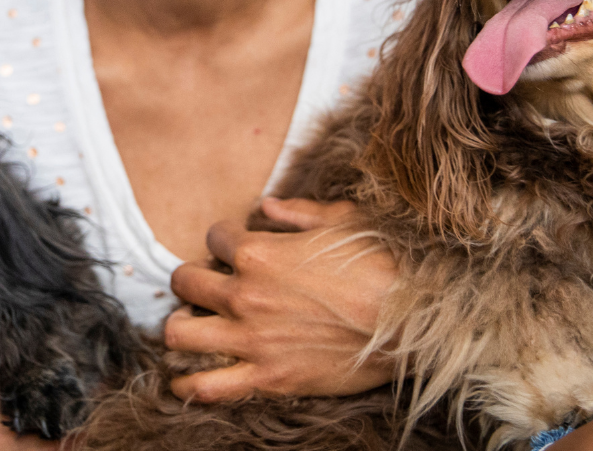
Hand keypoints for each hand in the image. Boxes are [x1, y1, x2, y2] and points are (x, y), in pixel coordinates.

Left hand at [164, 198, 398, 401]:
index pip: (215, 236)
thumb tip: (269, 206)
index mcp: (259, 253)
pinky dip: (188, 384)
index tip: (236, 248)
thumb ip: (300, 212)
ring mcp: (251, 339)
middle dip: (192, 278)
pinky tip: (186, 379)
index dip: (225, 239)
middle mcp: (244, 295)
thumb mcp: (345, 220)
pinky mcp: (267, 378)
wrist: (412, 321)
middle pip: (185, 280)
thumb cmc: (384, 265)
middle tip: (208, 286)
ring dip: (180, 326)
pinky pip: (206, 387)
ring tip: (193, 326)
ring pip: (179, 332)